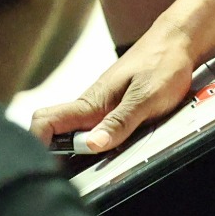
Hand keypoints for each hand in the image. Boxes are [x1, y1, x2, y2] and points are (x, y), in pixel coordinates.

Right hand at [31, 29, 195, 153]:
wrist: (178, 42)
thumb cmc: (163, 63)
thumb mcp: (146, 97)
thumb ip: (120, 122)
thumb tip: (92, 145)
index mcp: (91, 102)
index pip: (45, 120)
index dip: (36, 142)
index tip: (46, 164)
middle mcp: (90, 105)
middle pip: (53, 130)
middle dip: (52, 153)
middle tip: (68, 173)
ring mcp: (100, 107)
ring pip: (73, 131)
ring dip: (74, 151)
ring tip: (85, 168)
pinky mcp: (113, 109)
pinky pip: (92, 128)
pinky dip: (92, 143)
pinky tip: (105, 151)